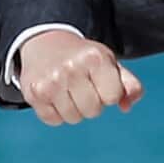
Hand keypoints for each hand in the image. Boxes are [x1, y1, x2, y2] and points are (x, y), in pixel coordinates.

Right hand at [18, 30, 143, 125]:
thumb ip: (129, 84)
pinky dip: (55, 113)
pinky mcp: (34, 92)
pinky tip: (53, 95)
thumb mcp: (109, 62)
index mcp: (95, 57)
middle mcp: (72, 67)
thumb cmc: (84, 58)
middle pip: (93, 111)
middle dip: (91, 103)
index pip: (113, 97)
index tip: (99, 81)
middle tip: (82, 85)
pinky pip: (53, 120)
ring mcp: (50, 81)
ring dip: (73, 109)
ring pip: (73, 118)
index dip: (109, 93)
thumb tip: (126, 106)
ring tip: (67, 90)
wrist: (45, 42)